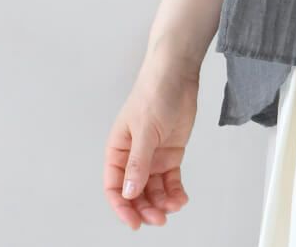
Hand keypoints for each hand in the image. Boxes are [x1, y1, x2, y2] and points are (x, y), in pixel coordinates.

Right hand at [102, 52, 200, 228]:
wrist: (178, 75)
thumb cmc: (153, 94)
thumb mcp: (144, 130)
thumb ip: (138, 162)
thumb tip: (128, 193)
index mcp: (118, 151)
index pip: (114, 186)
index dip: (121, 207)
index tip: (134, 222)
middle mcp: (134, 158)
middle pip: (135, 193)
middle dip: (145, 208)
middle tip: (158, 219)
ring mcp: (153, 157)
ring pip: (153, 190)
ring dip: (162, 203)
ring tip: (174, 207)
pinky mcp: (171, 154)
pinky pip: (171, 180)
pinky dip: (175, 191)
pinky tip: (181, 198)